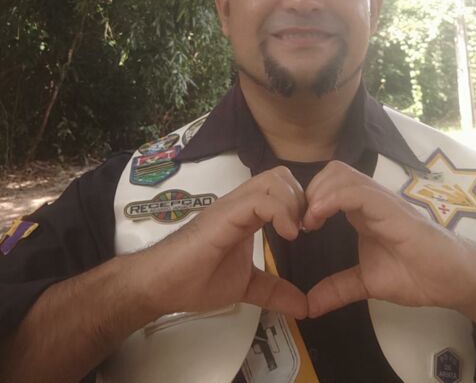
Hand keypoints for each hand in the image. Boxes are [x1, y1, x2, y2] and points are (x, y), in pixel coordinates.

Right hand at [135, 166, 306, 319]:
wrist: (160, 284)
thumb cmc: (196, 281)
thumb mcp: (245, 286)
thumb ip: (274, 291)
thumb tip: (303, 307)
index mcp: (247, 213)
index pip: (281, 187)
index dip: (301, 202)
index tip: (308, 231)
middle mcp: (241, 202)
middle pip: (281, 175)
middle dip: (300, 197)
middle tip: (303, 229)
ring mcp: (232, 205)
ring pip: (273, 179)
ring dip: (293, 201)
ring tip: (294, 232)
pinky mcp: (225, 214)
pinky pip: (260, 199)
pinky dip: (281, 212)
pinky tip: (287, 235)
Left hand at [302, 161, 475, 317]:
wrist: (451, 278)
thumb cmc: (416, 275)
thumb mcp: (367, 283)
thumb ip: (339, 288)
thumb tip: (309, 306)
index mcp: (363, 210)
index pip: (329, 185)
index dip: (308, 198)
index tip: (295, 226)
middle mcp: (370, 198)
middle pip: (332, 171)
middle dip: (309, 190)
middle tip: (300, 222)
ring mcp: (380, 200)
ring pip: (340, 174)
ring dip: (317, 193)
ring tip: (308, 222)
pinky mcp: (390, 208)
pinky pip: (355, 191)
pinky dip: (331, 199)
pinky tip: (319, 219)